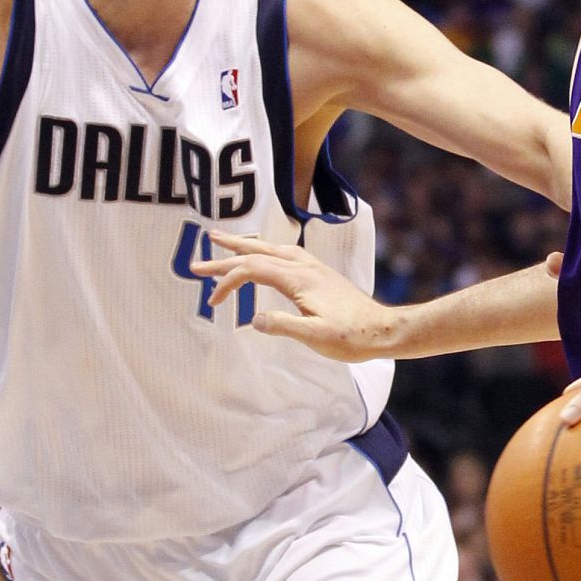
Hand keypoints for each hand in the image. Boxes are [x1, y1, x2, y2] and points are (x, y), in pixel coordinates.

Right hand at [191, 231, 395, 361]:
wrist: (384, 329)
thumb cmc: (352, 338)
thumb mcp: (316, 337)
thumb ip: (284, 326)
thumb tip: (254, 319)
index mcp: (299, 279)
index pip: (252, 270)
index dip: (227, 282)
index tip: (212, 301)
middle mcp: (305, 267)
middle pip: (257, 253)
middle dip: (225, 256)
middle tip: (196, 263)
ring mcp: (313, 268)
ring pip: (271, 249)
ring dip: (244, 247)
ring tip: (221, 242)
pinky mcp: (319, 274)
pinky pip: (284, 253)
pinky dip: (265, 250)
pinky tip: (264, 254)